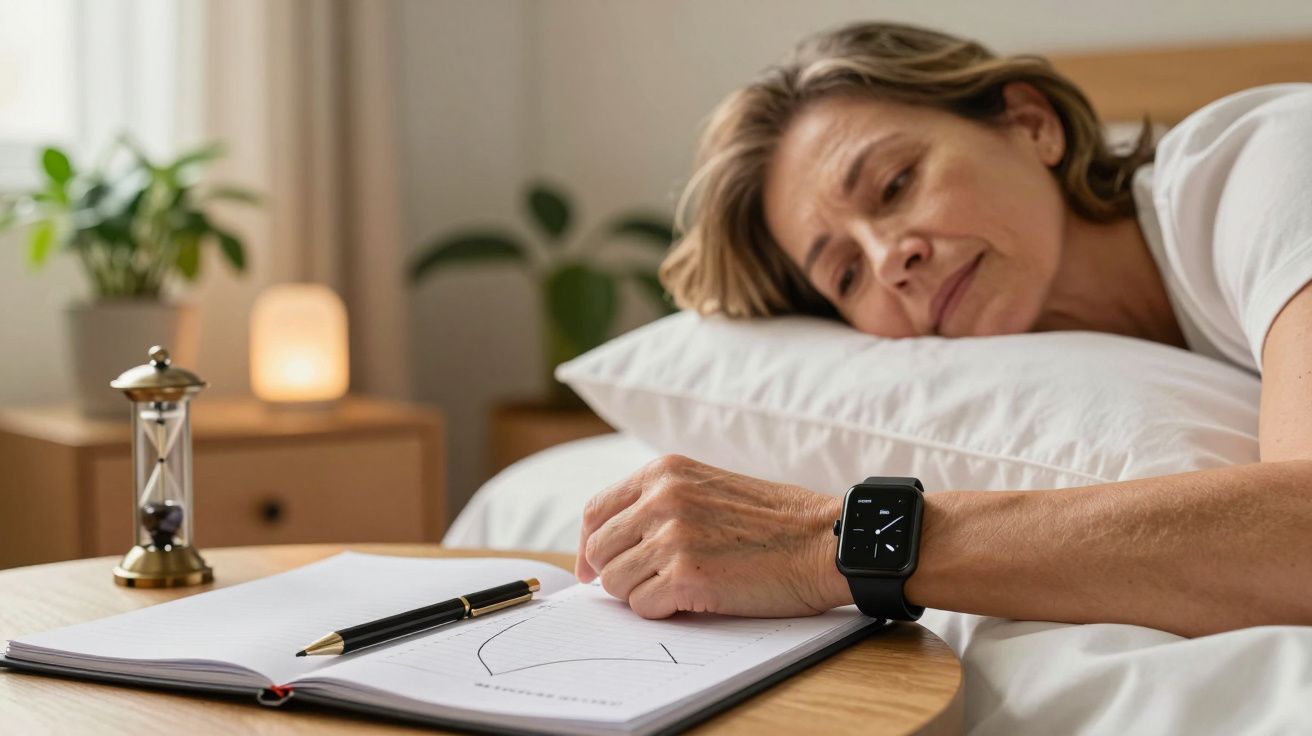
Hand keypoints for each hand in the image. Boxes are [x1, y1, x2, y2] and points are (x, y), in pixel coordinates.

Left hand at [575, 455, 851, 618]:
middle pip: (599, 550)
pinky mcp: (685, 576)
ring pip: (616, 583)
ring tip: (680, 589)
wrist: (824, 542)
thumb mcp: (708, 488)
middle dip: (616, 573)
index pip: (596, 511)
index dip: (588, 545)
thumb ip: (660, 504)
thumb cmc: (775, 522)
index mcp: (663, 472)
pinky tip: (695, 599)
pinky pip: (642, 607)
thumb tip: (607, 544)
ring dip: (641, 594)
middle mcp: (661, 499)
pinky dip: (662, 611)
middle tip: (647, 585)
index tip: (592, 567)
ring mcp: (671, 537)